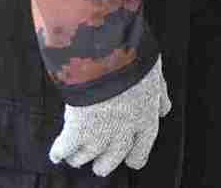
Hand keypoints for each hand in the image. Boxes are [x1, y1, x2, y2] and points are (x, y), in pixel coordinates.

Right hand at [50, 55, 171, 176]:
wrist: (110, 54)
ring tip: (76, 157)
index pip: (141, 150)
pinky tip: (56, 155)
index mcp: (146, 119)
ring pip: (86, 157)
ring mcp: (99, 133)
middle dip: (104, 164)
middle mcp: (124, 132)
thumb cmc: (133, 59)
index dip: (134, 156)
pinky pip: (64, 149)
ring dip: (80, 158)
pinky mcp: (76, 130)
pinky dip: (58, 153)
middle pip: (112, 160)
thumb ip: (159, 94)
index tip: (131, 160)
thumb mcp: (154, 74)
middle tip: (100, 165)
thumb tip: (163, 109)